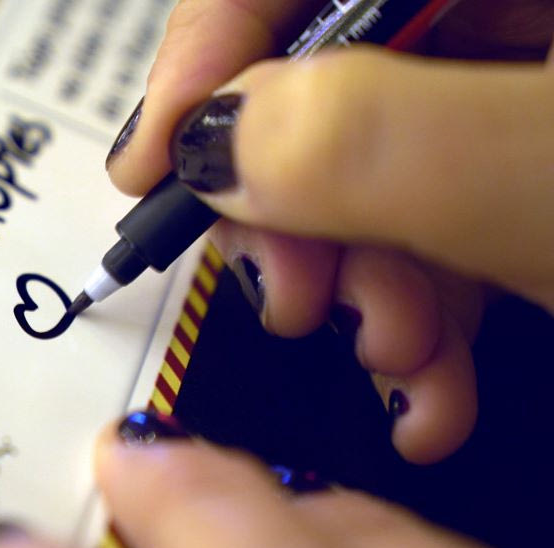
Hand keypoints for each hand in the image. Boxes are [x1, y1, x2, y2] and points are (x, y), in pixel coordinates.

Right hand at [103, 0, 553, 462]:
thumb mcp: (537, 175)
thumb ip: (365, 136)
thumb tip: (213, 148)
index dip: (206, 55)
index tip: (149, 169)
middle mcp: (493, 31)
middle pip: (316, 90)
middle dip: (292, 216)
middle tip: (295, 298)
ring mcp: (502, 119)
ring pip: (366, 185)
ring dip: (354, 295)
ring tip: (398, 362)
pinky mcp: (511, 201)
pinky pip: (430, 243)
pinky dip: (416, 329)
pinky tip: (429, 395)